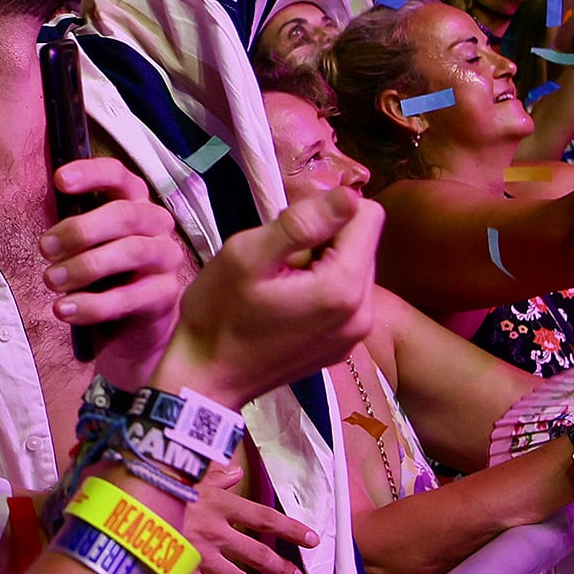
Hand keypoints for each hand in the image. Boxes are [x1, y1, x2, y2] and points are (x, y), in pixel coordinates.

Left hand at [37, 156, 193, 387]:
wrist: (129, 330)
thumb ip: (69, 232)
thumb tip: (42, 227)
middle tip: (45, 248)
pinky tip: (66, 310)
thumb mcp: (84, 248)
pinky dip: (94, 304)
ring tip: (52, 280)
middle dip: (81, 230)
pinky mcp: (165, 295)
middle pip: (125, 214)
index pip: (119, 176)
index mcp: (134, 204)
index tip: (59, 180)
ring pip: (132, 250)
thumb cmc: (102, 277)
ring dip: (86, 265)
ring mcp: (165, 258)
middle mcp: (156, 225)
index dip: (92, 173)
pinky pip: (131, 296)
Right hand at [159, 189, 377, 412]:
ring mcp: (355, 335)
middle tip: (277, 260)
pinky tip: (287, 302)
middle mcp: (363, 313)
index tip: (288, 230)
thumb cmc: (218, 315)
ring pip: (354, 266)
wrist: (205, 379)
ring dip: (321, 262)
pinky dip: (321, 287)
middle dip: (324, 238)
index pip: (368, 215)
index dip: (326, 210)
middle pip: (363, 241)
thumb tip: (350, 194)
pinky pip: (346, 295)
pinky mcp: (344, 345)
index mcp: (344, 288)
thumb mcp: (247, 256)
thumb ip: (302, 223)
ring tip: (279, 282)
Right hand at [169, 462, 316, 573]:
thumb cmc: (155, 488)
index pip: (264, 517)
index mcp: (218, 504)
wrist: (122, 511)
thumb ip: (213, 476)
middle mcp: (215, 531)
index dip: (290, 528)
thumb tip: (233, 470)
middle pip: (257, 552)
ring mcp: (201, 556)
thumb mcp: (185, 477)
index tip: (312, 538)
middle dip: (280, 567)